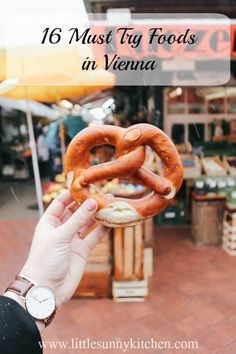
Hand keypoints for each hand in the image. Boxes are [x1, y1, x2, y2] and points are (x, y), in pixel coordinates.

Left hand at [20, 190, 108, 306]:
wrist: (47, 290)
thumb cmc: (46, 260)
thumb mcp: (61, 236)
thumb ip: (78, 219)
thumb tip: (93, 201)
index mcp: (49, 222)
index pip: (61, 202)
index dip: (72, 193)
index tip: (86, 183)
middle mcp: (61, 229)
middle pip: (76, 211)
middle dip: (87, 202)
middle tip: (102, 191)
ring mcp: (72, 239)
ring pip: (87, 222)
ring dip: (97, 214)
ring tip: (110, 202)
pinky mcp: (82, 251)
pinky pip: (94, 236)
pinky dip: (103, 229)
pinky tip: (112, 220)